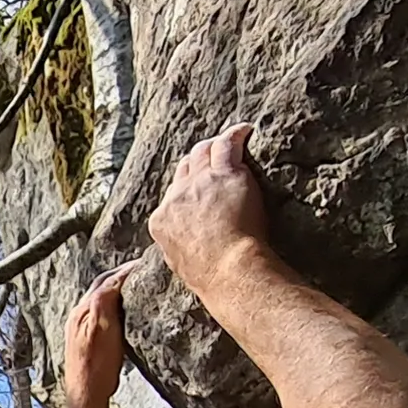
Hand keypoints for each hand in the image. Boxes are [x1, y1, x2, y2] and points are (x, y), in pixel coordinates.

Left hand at [64, 267, 135, 407]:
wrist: (86, 397)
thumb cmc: (96, 368)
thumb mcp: (103, 330)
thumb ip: (105, 301)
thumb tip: (116, 278)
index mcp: (82, 310)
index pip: (106, 281)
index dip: (126, 270)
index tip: (146, 263)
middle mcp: (79, 316)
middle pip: (102, 286)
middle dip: (122, 275)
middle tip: (143, 269)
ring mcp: (81, 328)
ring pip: (102, 299)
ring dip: (119, 289)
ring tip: (138, 285)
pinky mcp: (88, 341)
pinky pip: (103, 313)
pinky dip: (116, 304)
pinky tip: (127, 310)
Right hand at [148, 123, 272, 291]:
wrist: (228, 270)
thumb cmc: (210, 276)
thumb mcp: (180, 264)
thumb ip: (177, 246)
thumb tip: (183, 247)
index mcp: (162, 220)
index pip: (171, 194)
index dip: (185, 188)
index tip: (195, 189)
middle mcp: (177, 196)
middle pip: (184, 169)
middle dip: (196, 164)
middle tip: (209, 160)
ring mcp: (201, 182)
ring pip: (202, 152)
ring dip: (213, 146)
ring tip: (226, 141)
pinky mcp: (225, 174)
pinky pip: (227, 144)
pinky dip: (235, 134)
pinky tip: (245, 130)